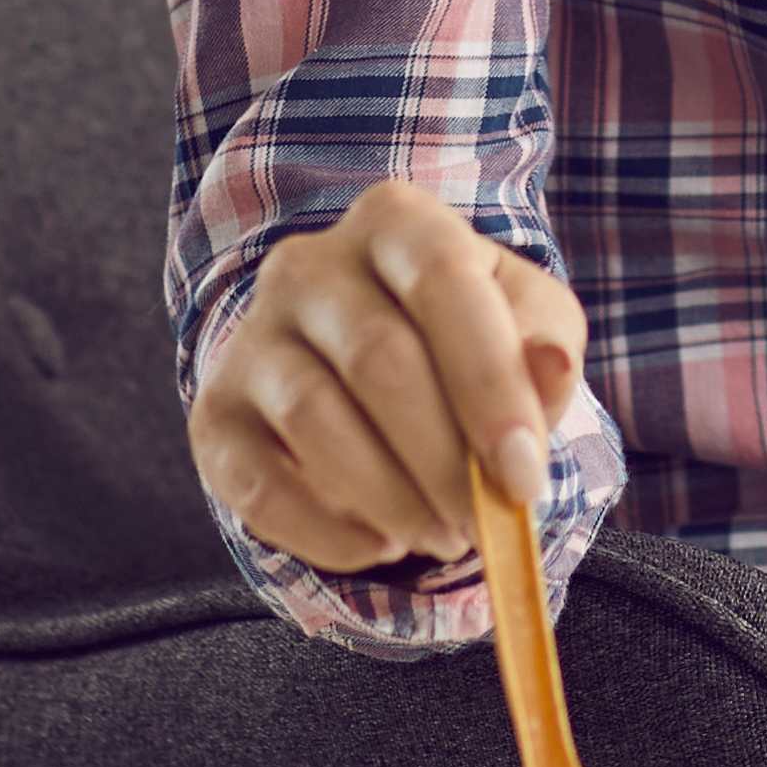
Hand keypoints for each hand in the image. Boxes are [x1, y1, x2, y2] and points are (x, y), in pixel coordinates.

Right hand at [189, 180, 586, 574]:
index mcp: (395, 221)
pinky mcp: (216, 416)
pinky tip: (379, 545)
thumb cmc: (462, 336)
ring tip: (441, 535)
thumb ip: (545, 343)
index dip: (488, 386)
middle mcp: (308, 265)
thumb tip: (550, 366)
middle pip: (377, 358)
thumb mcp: (524, 323)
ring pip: (315, 420)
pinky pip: (258, 484)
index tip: (523, 479)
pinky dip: (326, 532)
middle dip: (442, 461)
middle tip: (483, 526)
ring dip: (391, 499)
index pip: (442, 280)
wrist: (363, 365)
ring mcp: (252, 338)